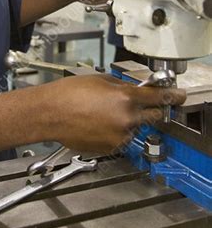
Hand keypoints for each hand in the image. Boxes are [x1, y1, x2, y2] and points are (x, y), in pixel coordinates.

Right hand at [42, 74, 185, 152]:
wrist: (49, 114)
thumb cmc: (68, 94)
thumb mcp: (99, 80)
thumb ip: (123, 86)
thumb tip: (137, 89)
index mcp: (125, 98)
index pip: (159, 97)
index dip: (172, 96)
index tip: (179, 96)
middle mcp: (126, 119)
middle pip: (153, 115)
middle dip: (150, 109)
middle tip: (141, 104)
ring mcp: (120, 135)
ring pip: (135, 127)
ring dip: (128, 121)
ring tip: (103, 113)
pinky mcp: (111, 147)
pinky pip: (122, 138)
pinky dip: (116, 131)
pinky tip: (98, 123)